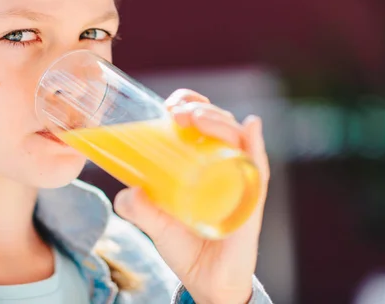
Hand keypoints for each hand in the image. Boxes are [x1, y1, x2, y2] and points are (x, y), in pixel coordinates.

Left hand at [114, 89, 269, 303]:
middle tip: (178, 112)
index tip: (170, 104)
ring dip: (218, 122)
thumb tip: (126, 191)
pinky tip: (250, 126)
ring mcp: (239, 180)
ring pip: (236, 140)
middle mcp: (223, 165)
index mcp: (201, 162)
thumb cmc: (186, 246)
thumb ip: (138, 207)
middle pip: (218, 125)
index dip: (188, 105)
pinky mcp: (251, 200)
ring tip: (198, 117)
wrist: (206, 281)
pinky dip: (256, 145)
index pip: (199, 123)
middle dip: (200, 110)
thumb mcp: (155, 223)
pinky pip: (258, 168)